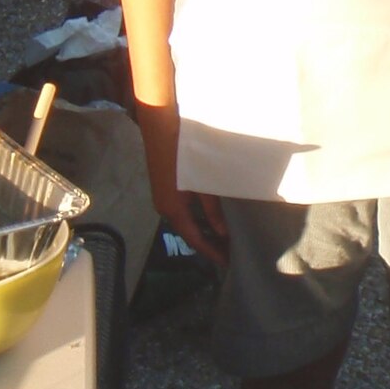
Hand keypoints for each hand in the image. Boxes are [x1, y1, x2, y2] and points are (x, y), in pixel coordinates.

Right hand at [135, 102, 229, 266]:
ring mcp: (163, 198)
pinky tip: (208, 219)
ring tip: (222, 239)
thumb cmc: (183, 152)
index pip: (194, 239)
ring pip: (185, 222)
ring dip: (202, 231)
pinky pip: (181, 211)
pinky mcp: (165, 189)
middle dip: (208, 244)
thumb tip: (222, 232)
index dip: (211, 252)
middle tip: (229, 252)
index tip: (228, 262)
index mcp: (173, 210)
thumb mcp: (203, 182)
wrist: (161, 126)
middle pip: (189, 233)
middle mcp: (165, 209)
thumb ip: (212, 208)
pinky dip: (195, 219)